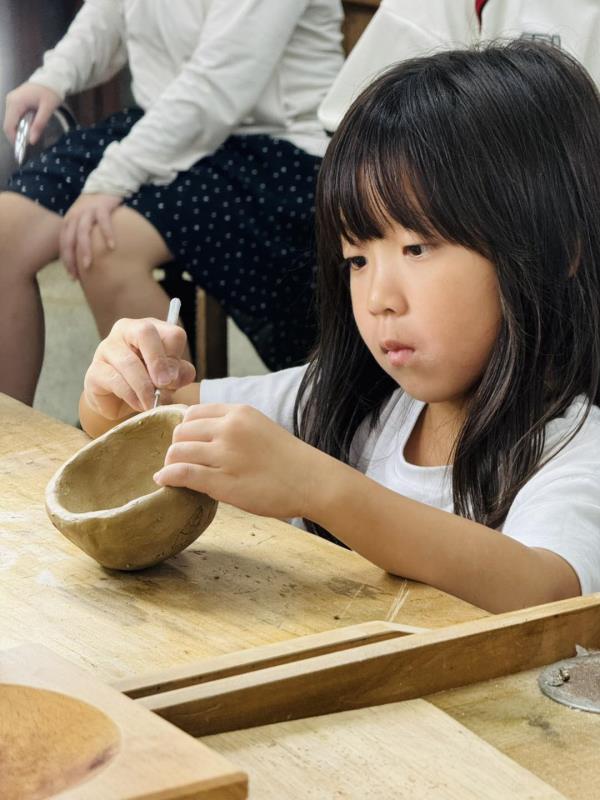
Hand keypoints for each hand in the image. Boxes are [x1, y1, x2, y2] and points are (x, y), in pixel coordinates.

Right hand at [4, 82, 60, 145]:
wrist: (51, 78)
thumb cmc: (50, 92)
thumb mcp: (48, 109)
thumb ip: (39, 124)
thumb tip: (31, 141)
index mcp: (15, 102)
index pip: (8, 126)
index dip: (14, 139)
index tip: (24, 147)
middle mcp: (9, 101)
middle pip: (8, 125)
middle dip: (17, 135)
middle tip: (30, 142)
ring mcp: (11, 101)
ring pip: (10, 121)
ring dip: (19, 130)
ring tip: (32, 134)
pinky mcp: (14, 101)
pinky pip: (14, 117)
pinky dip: (20, 124)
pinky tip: (30, 126)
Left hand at [60, 193, 122, 278]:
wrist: (106, 186)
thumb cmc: (95, 210)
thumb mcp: (83, 221)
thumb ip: (80, 236)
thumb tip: (83, 262)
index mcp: (69, 222)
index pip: (64, 244)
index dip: (66, 261)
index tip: (73, 277)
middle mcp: (75, 216)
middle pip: (70, 240)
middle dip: (71, 259)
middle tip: (77, 275)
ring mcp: (88, 211)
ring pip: (83, 232)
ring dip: (84, 250)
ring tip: (89, 265)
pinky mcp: (102, 206)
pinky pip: (104, 222)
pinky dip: (107, 234)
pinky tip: (112, 247)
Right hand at [84, 317, 195, 419]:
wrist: (119, 402)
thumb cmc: (148, 382)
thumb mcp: (170, 377)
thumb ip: (179, 373)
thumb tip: (179, 374)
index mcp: (150, 329)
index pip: (171, 333)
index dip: (176, 357)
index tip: (175, 378)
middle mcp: (126, 331)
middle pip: (145, 332)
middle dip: (158, 361)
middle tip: (164, 384)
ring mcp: (106, 348)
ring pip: (129, 362)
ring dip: (145, 387)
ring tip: (153, 403)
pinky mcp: (94, 371)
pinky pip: (115, 381)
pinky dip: (131, 396)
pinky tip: (138, 404)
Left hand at [153, 403, 326, 519]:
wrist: (312, 481)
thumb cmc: (289, 459)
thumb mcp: (260, 427)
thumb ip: (233, 426)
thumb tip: (203, 435)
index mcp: (239, 412)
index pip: (193, 413)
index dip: (185, 430)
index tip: (188, 444)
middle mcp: (229, 428)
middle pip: (181, 431)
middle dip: (176, 446)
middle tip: (181, 461)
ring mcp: (225, 454)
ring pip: (177, 451)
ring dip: (171, 462)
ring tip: (175, 473)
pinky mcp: (222, 481)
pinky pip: (182, 473)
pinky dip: (167, 476)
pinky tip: (165, 481)